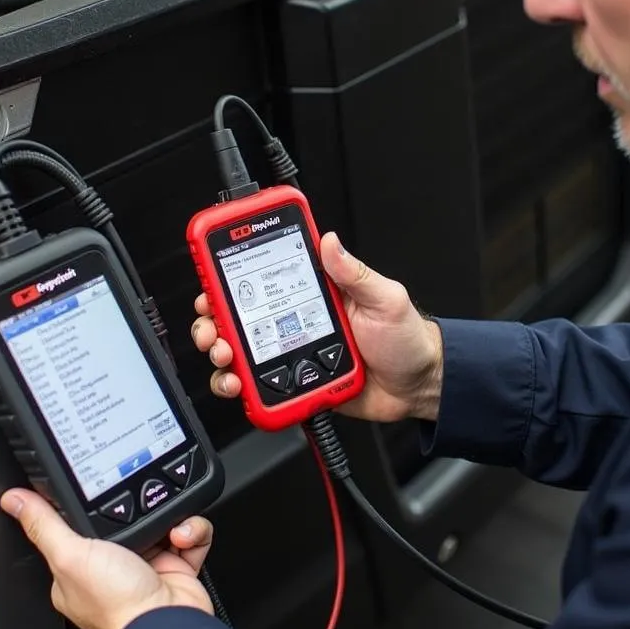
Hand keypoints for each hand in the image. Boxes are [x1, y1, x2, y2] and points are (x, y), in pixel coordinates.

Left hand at [0, 488, 213, 628]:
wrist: (167, 627)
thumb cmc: (117, 605)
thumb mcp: (70, 556)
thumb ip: (45, 525)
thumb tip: (13, 500)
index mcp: (79, 570)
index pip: (81, 524)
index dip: (91, 506)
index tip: (102, 487)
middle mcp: (113, 569)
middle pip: (127, 519)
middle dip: (140, 507)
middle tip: (142, 506)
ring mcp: (147, 567)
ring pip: (161, 521)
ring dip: (171, 516)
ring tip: (168, 524)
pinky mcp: (177, 567)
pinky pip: (190, 534)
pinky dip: (193, 531)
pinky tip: (182, 536)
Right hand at [191, 233, 443, 421]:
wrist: (417, 387)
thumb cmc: (404, 339)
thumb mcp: (385, 298)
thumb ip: (354, 273)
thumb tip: (330, 241)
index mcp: (313, 292)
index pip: (263, 276)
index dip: (231, 272)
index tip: (213, 271)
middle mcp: (294, 320)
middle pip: (238, 315)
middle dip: (213, 317)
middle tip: (213, 325)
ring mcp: (290, 352)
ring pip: (239, 351)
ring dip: (221, 353)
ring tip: (226, 358)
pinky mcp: (291, 384)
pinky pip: (256, 386)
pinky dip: (240, 387)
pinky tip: (243, 386)